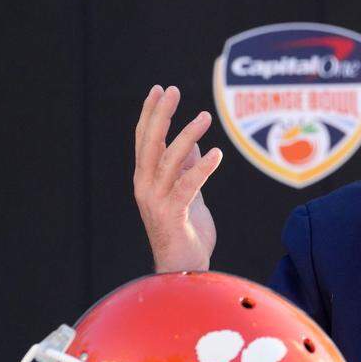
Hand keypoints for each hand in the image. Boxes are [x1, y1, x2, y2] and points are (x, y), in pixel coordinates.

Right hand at [133, 85, 222, 271]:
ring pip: (169, 161)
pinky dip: (201, 168)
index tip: (160, 89)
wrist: (184, 272)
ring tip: (205, 116)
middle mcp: (145, 188)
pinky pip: (187, 186)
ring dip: (187, 135)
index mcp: (147, 180)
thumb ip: (186, 169)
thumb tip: (192, 143)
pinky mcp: (172, 216)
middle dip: (160, 114)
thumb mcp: (189, 193)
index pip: (145, 140)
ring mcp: (156, 202)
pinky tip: (216, 153)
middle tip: (173, 90)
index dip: (151, 114)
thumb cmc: (187, 233)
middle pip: (150, 144)